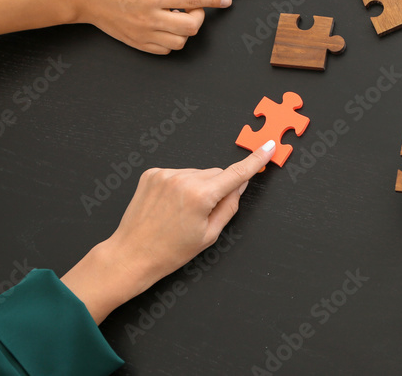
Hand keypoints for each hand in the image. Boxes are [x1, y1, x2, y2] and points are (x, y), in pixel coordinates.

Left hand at [61, 141, 276, 322]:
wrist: (132, 255)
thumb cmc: (170, 251)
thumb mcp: (209, 235)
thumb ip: (230, 205)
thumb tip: (240, 184)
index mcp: (200, 196)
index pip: (236, 173)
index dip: (256, 160)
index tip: (269, 146)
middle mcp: (183, 179)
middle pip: (216, 174)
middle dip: (217, 188)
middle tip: (203, 213)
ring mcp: (165, 174)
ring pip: (197, 174)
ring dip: (197, 187)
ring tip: (181, 212)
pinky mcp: (153, 173)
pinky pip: (179, 173)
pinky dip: (181, 185)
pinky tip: (170, 205)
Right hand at [72, 0, 230, 54]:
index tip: (226, 0)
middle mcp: (149, 17)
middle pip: (191, 26)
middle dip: (199, 15)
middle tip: (191, 5)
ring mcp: (143, 34)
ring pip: (180, 42)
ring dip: (186, 30)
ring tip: (177, 15)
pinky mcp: (137, 44)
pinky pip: (165, 50)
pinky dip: (172, 40)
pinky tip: (167, 26)